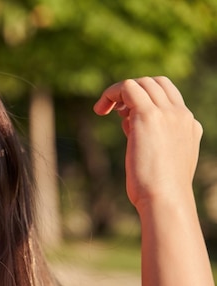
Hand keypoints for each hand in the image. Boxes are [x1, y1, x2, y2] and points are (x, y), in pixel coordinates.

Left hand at [93, 77, 202, 211]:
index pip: (167, 96)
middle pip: (155, 83)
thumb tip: (130, 126)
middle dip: (131, 93)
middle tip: (114, 113)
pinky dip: (111, 93)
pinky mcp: (148, 116)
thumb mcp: (160, 160)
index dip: (144, 101)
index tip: (126, 120)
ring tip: (103, 110)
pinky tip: (100, 110)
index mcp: (189, 125)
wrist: (166, 199)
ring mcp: (167, 113)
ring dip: (119, 92)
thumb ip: (152, 139)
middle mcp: (181, 115)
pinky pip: (127, 87)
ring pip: (141, 82)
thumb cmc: (159, 189)